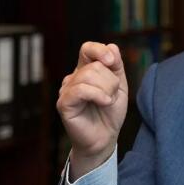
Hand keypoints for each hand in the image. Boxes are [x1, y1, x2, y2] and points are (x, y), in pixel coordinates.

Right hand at [57, 42, 128, 178]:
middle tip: (112, 95)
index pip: (87, 49)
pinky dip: (97, 95)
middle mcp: (74, 77)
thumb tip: (112, 46)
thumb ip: (116, 66)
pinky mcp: (64, 103)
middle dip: (111, 80)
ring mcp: (67, 90)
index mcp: (86, 70)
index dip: (100, 50)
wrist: (105, 137)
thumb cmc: (110, 112)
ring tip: (107, 101)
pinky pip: (81, 89)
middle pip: (94, 65)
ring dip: (106, 89)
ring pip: (88, 76)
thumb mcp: (120, 85)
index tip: (113, 62)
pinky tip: (104, 102)